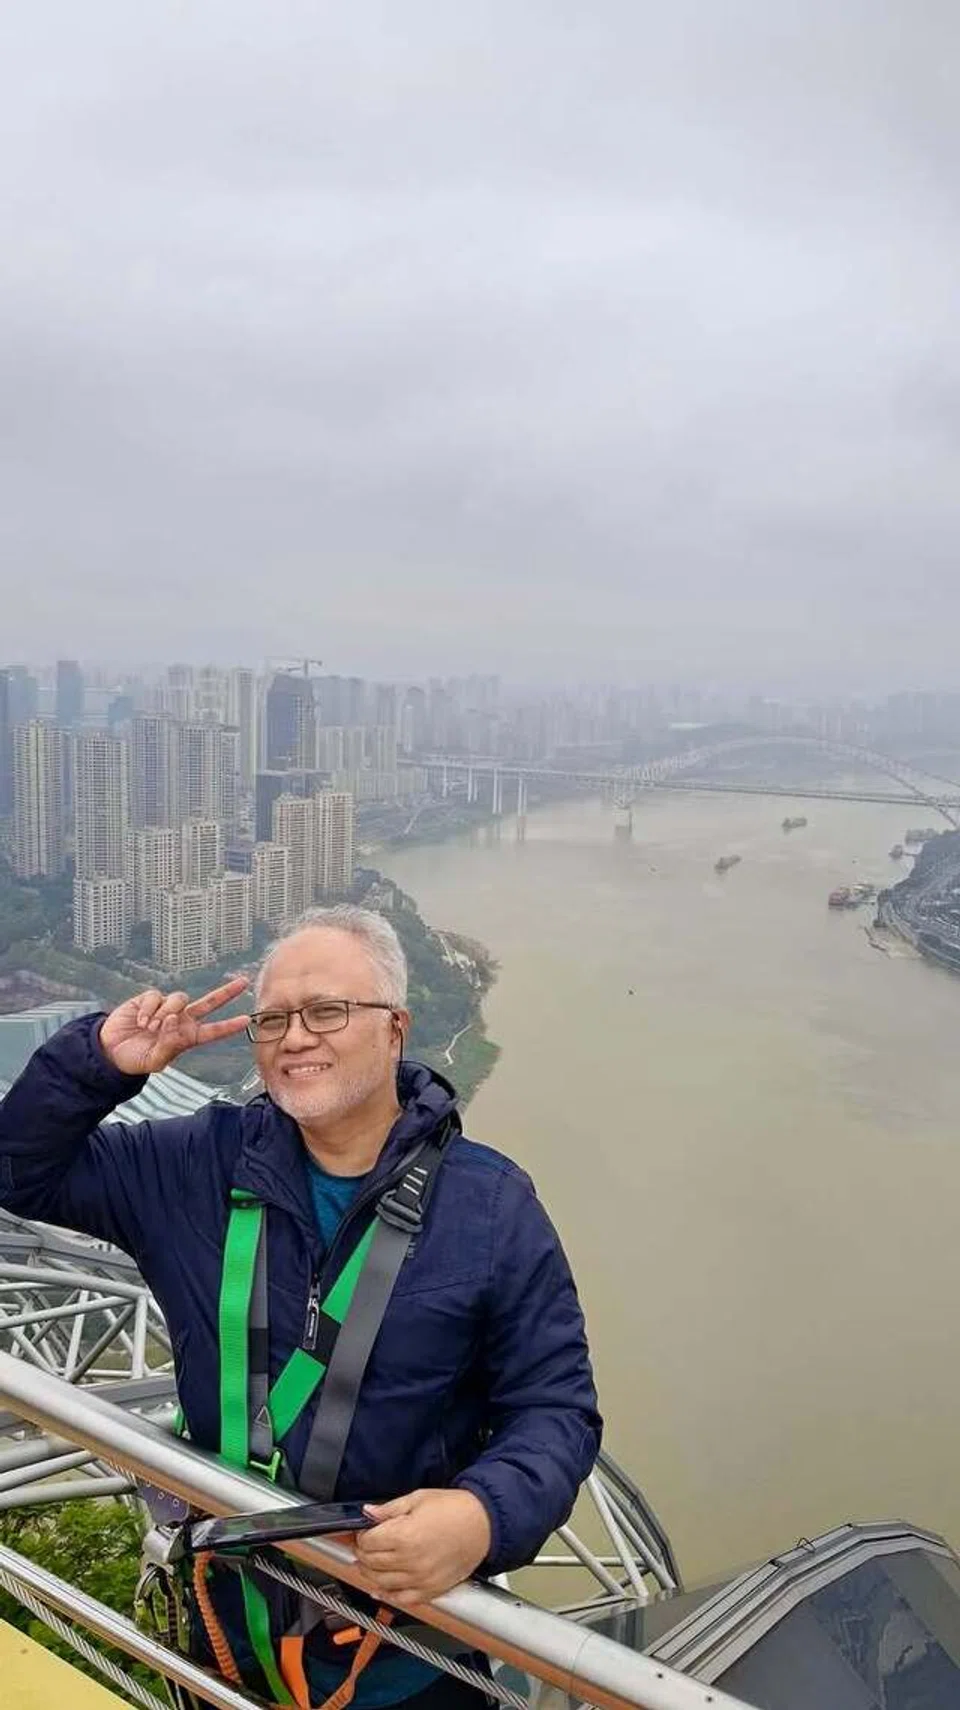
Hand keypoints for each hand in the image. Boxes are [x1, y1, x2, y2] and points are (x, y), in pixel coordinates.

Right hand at [99, 977, 250, 1076]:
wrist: (111, 1050)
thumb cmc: (136, 1059)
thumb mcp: (154, 1061)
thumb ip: (168, 1044)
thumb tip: (174, 1019)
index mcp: (187, 1038)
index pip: (213, 1031)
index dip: (229, 1026)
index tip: (246, 1020)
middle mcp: (181, 1020)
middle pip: (209, 1003)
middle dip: (226, 992)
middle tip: (243, 982)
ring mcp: (166, 1008)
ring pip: (179, 999)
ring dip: (164, 1013)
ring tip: (150, 1028)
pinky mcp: (150, 999)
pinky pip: (156, 997)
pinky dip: (148, 1009)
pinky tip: (140, 1021)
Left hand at [354, 1489, 491, 1605]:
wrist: (484, 1524)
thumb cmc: (455, 1509)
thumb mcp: (418, 1498)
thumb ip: (390, 1509)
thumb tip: (368, 1513)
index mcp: (404, 1535)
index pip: (367, 1542)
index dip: (361, 1536)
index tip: (364, 1531)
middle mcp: (409, 1561)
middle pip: (371, 1563)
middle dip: (363, 1554)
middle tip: (364, 1545)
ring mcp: (419, 1579)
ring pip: (381, 1583)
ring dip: (370, 1574)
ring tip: (369, 1564)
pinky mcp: (431, 1590)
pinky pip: (402, 1599)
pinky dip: (387, 1596)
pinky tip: (380, 1590)